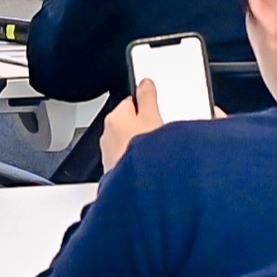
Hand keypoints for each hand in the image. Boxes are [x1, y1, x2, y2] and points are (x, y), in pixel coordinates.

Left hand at [99, 79, 215, 170]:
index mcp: (115, 118)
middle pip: (134, 123)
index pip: (133, 102)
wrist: (139, 193)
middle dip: (151, 126)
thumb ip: (149, 97)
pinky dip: (146, 161)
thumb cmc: (142, 156)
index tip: (162, 108)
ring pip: (135, 143)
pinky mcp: (120, 172)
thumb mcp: (153, 118)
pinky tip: (158, 166)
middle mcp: (109, 136)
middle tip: (168, 133)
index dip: (151, 104)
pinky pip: (135, 160)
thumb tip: (145, 83)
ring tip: (166, 152)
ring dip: (149, 146)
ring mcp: (113, 155)